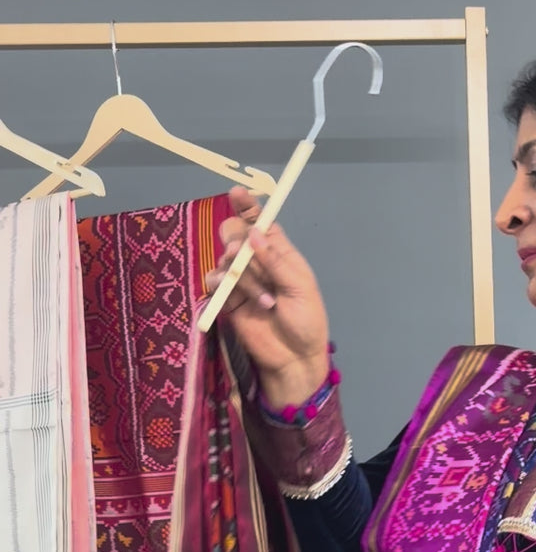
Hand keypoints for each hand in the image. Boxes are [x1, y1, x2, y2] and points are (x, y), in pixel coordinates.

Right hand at [205, 187, 330, 405]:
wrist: (294, 358)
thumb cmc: (305, 321)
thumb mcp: (299, 288)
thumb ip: (275, 261)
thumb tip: (253, 233)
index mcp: (279, 251)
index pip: (258, 221)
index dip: (246, 205)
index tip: (236, 193)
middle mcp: (257, 261)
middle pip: (233, 233)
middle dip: (236, 241)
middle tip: (241, 256)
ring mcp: (240, 279)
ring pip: (225, 259)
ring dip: (244, 277)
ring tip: (266, 302)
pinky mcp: (227, 299)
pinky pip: (213, 281)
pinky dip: (223, 287)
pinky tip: (236, 301)